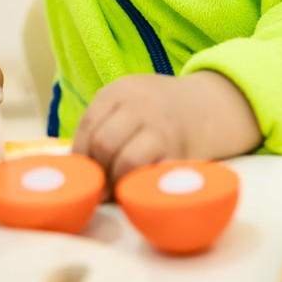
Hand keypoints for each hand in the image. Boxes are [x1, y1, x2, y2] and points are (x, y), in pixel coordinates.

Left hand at [72, 71, 261, 192]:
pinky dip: (139, 186)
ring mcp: (161, 126)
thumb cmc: (157, 111)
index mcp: (120, 90)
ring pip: (124, 160)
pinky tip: (138, 188)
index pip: (88, 124)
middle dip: (98, 172)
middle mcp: (139, 104)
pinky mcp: (179, 150)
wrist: (207, 106)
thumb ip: (103, 124)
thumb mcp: (128, 103)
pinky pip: (149, 174)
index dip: (81, 155)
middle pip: (103, 143)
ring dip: (117, 182)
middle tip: (100, 188)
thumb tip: (74, 168)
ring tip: (118, 190)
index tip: (83, 173)